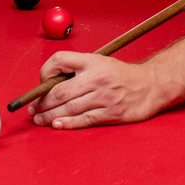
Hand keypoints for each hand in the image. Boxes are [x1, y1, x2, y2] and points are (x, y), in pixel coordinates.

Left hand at [27, 52, 164, 128]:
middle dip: (43, 102)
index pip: (60, 60)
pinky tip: (57, 125)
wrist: (151, 85)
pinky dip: (68, 123)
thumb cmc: (121, 75)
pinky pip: (84, 119)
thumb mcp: (100, 62)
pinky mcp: (111, 113)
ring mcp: (104, 96)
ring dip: (50, 115)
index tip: (41, 84)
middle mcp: (97, 77)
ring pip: (70, 107)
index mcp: (92, 61)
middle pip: (60, 91)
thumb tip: (50, 84)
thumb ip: (78, 69)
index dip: (46, 72)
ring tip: (40, 119)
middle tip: (33, 109)